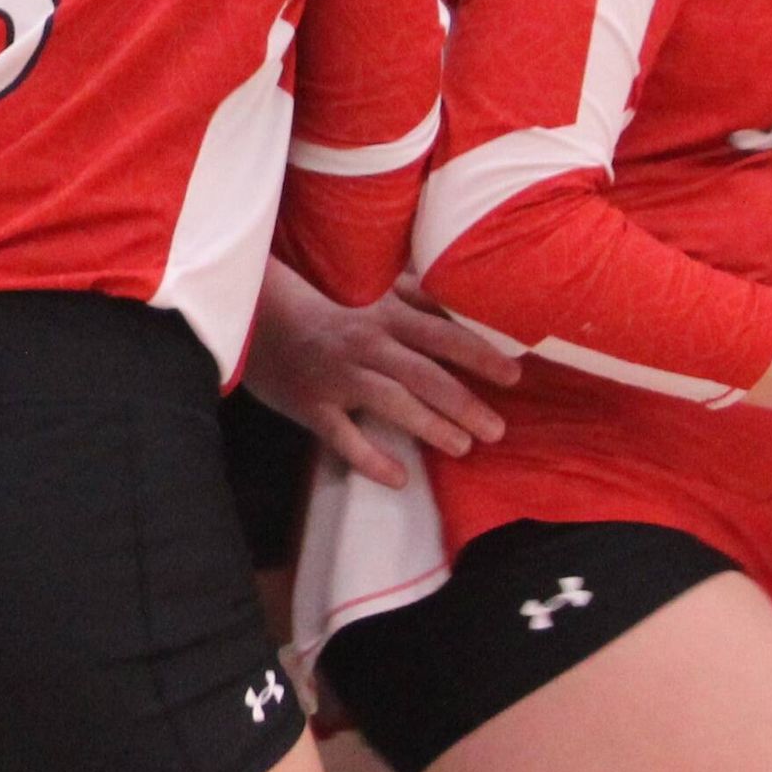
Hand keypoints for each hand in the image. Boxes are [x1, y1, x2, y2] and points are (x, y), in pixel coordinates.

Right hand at [242, 270, 518, 483]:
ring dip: (430, 426)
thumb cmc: (325, 305)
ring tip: (464, 446)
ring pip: (391, 403)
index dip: (479, 355)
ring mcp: (337, 377)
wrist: (257, 316)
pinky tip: (399, 479)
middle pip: (424, 374)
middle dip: (464, 402)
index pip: (441, 335)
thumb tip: (467, 307)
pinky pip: (343, 437)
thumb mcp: (372, 292)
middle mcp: (365, 345)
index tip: (514, 375)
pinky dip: (370, 459)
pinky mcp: (311, 406)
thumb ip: (418, 299)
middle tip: (497, 429)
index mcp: (384, 315)